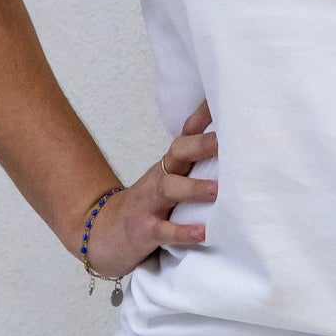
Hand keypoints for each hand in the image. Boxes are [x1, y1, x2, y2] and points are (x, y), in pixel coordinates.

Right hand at [79, 98, 216, 276]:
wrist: (101, 232)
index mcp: (169, 165)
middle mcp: (159, 178)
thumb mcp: (169, 181)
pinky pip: (163, 230)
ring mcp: (149, 203)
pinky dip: (183, 232)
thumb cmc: (148, 205)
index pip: (187, 136)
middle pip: (177, 153)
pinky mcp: (144, 231)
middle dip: (202, 145)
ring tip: (217, 190)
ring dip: (194, 189)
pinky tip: (202, 233)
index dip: (203, 118)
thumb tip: (235, 152)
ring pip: (169, 189)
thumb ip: (195, 167)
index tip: (223, 102)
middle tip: (227, 141)